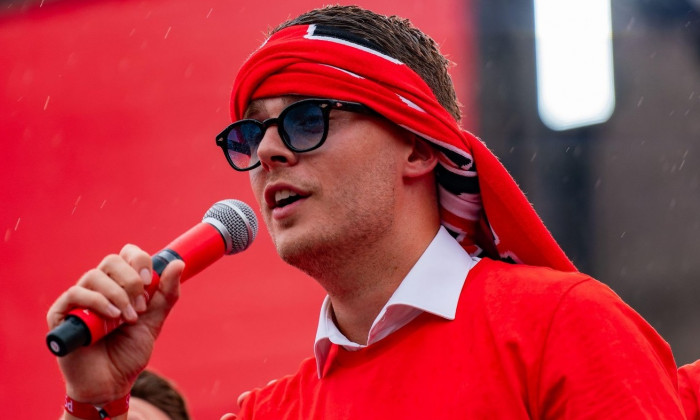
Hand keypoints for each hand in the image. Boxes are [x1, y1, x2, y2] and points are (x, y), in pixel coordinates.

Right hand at [47, 244, 184, 404]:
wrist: (111, 382)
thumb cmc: (129, 351)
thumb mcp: (155, 320)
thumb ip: (167, 293)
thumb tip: (178, 263)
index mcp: (120, 285)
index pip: (126, 254)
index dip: (139, 260)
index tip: (149, 281)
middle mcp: (98, 288)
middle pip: (111, 261)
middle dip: (131, 281)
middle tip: (140, 307)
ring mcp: (79, 300)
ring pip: (94, 276)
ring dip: (117, 295)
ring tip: (128, 318)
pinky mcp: (61, 314)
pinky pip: (75, 294)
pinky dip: (97, 302)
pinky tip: (111, 318)